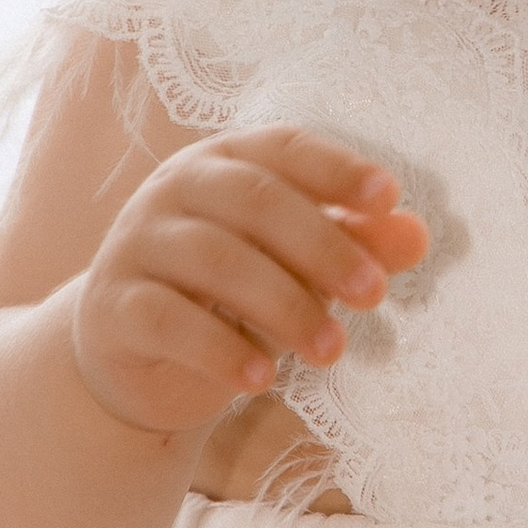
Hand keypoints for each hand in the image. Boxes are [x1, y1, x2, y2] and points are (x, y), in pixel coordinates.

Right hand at [70, 127, 428, 438]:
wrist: (135, 356)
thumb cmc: (230, 295)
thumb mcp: (296, 267)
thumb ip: (352, 244)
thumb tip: (415, 237)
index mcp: (226, 162)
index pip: (284, 148)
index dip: (336, 169)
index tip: (389, 198)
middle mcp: (175, 188)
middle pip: (254, 200)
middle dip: (323, 245)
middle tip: (374, 294)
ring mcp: (137, 243)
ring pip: (213, 258)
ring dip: (284, 304)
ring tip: (332, 350)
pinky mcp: (112, 306)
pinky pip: (167, 319)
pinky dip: (219, 349)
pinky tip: (262, 380)